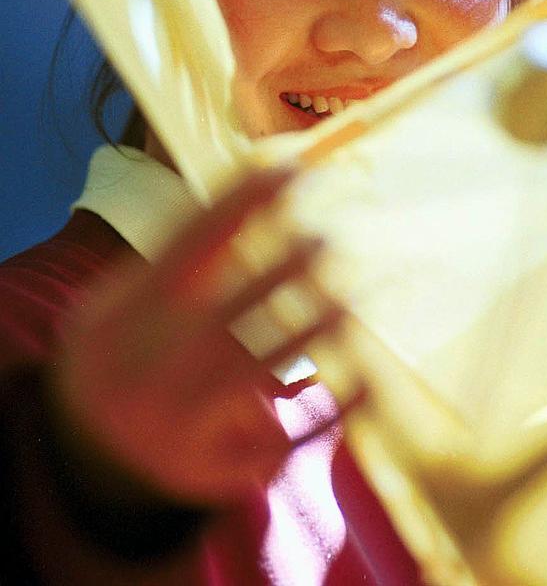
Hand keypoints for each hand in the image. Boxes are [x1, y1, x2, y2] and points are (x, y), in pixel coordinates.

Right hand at [49, 168, 346, 506]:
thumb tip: (253, 197)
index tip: (293, 168)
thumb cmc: (121, 355)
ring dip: (311, 330)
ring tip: (351, 300)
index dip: (244, 201)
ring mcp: (180, 423)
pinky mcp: (213, 468)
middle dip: (282, 270)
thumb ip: (173, 260)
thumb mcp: (116, 303)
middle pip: (227, 308)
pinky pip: (280, 443)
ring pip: (256, 370)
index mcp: (127, 315)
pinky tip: (368, 383)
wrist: (88, 456)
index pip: (191, 244)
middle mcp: (149, 367)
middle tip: (327, 238)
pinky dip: (329, 414)